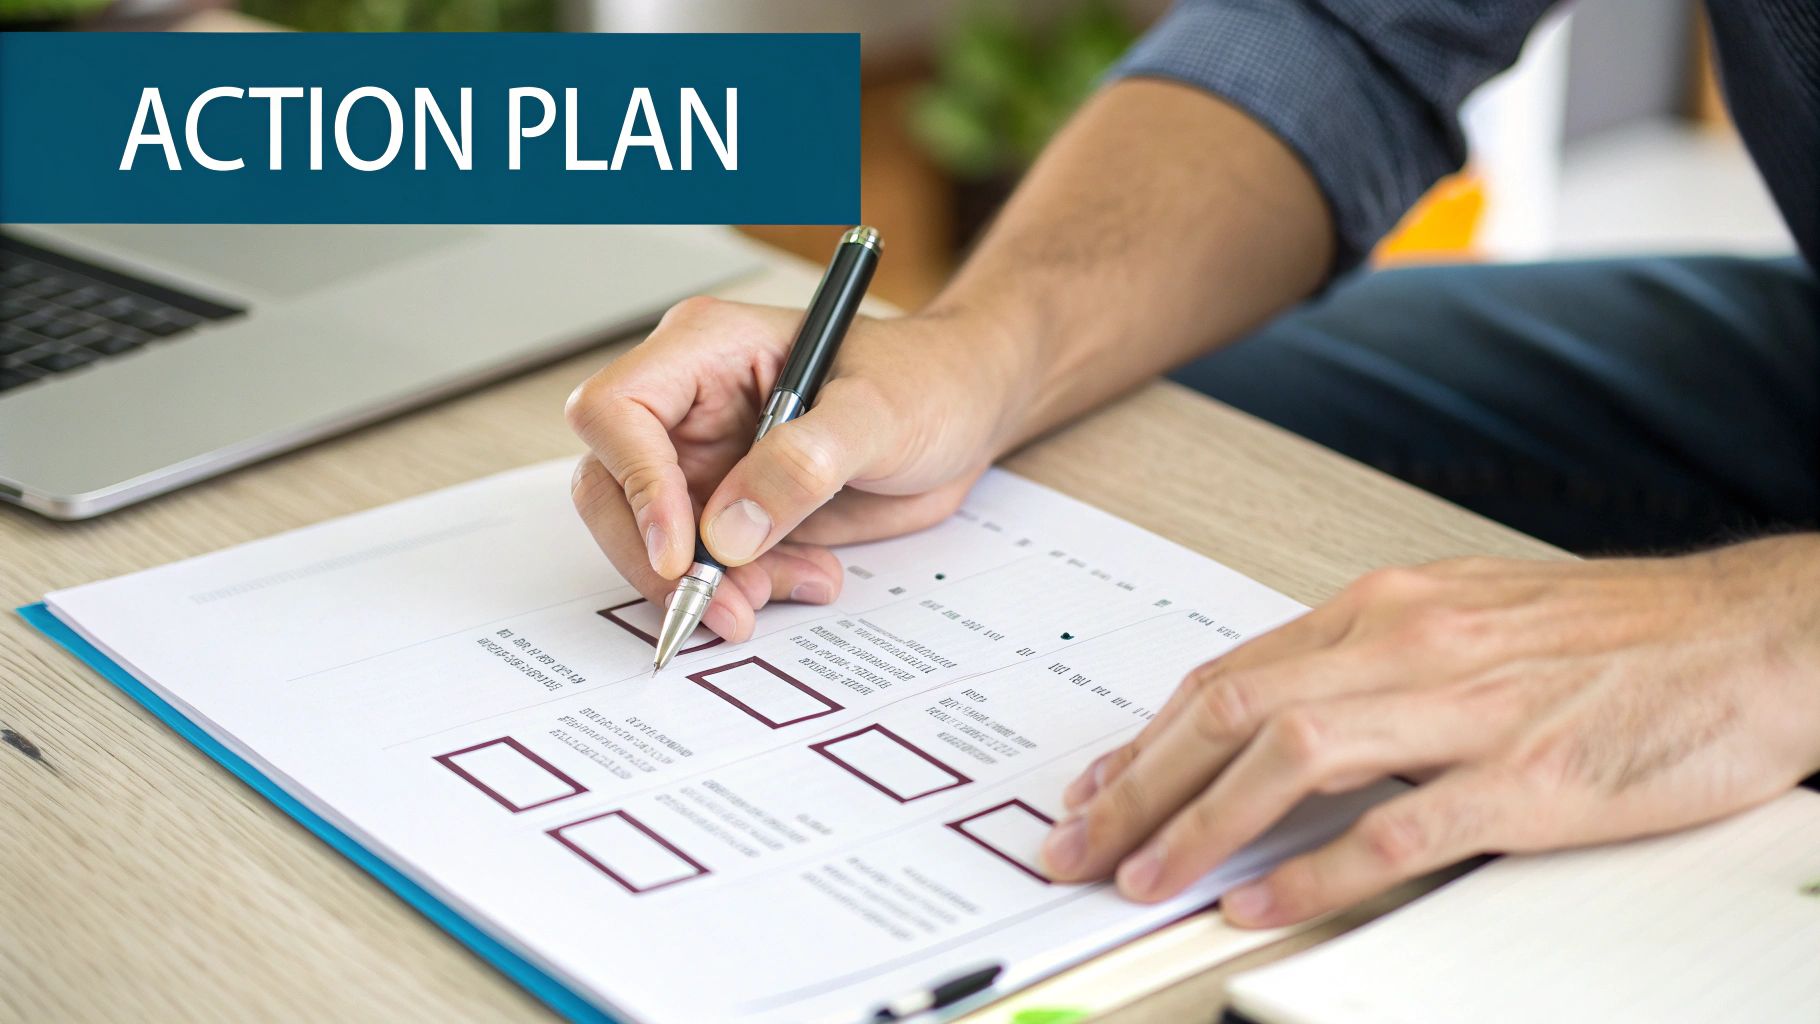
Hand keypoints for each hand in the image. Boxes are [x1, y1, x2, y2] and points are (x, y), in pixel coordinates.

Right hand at [566, 297, 1024, 639]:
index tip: (682, 550)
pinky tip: (809, 578)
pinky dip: (747, 589)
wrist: (967, 412)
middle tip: (723, 607)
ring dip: (711, 584)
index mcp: (706, 349)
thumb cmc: (928, 379)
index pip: (618, 412)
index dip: (636, 485)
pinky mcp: (732, 511)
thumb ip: (806, 464)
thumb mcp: (878, 413)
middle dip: (660, 559)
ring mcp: (706, 461)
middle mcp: (689, 405)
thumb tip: (727, 531)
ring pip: (654, 540)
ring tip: (791, 587)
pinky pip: (708, 566)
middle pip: (613, 488)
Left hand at [1038, 536, 1819, 925]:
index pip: (1231, 674)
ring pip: (1290, 757)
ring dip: (1200, 824)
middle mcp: (1408, 643)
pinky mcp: (1526, 776)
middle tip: (1078, 844)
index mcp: (1385, 606)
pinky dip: (1315, 871)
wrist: (1748, 637)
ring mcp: (1466, 708)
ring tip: (1143, 877)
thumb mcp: (1464, 618)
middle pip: (1232, 709)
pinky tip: (1260, 904)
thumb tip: (1270, 717)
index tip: (1096, 789)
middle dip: (1138, 784)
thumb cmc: (1609, 634)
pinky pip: (1396, 828)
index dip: (1148, 739)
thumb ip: (1366, 662)